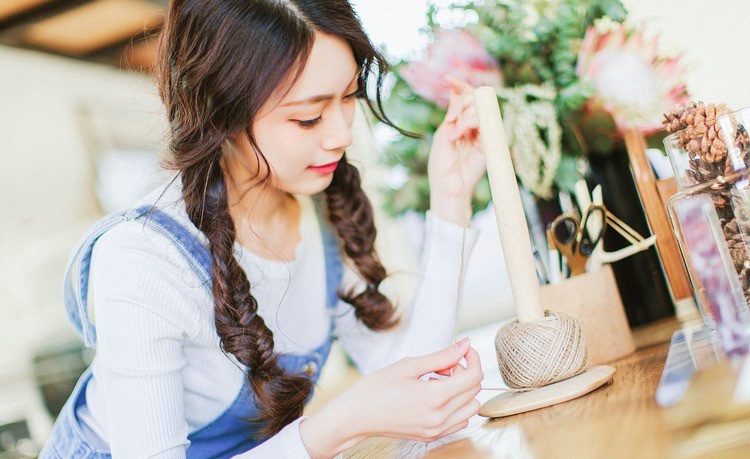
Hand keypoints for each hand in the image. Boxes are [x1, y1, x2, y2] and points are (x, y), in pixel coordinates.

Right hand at [299, 338, 482, 457]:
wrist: (356, 416)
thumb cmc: (376, 388)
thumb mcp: (409, 366)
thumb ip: (442, 356)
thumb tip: (465, 344)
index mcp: (434, 398)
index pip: (473, 376)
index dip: (473, 358)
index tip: (463, 350)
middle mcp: (440, 418)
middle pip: (474, 391)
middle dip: (464, 372)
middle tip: (442, 365)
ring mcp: (437, 430)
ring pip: (471, 407)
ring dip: (462, 391)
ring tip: (437, 382)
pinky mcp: (432, 436)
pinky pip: (459, 420)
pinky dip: (456, 406)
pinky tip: (435, 396)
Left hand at [428, 77, 486, 225]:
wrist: (447, 184)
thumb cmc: (442, 163)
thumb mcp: (444, 133)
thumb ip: (453, 113)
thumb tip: (456, 91)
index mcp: (460, 121)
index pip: (464, 97)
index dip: (459, 85)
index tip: (447, 78)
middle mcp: (472, 124)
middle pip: (474, 98)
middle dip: (463, 103)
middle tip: (452, 120)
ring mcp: (482, 132)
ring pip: (480, 108)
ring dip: (465, 116)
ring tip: (454, 134)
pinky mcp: (490, 141)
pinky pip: (486, 121)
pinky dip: (470, 123)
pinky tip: (460, 133)